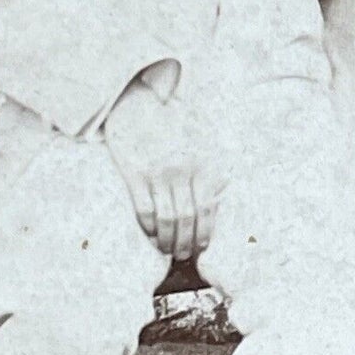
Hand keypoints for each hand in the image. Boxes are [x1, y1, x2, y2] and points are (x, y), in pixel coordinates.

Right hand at [104, 78, 206, 260]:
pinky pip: (143, 209)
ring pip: (167, 218)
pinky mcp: (135, 172)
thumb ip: (212, 167)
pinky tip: (151, 234)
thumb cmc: (173, 121)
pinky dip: (148, 227)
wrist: (138, 100)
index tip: (202, 246)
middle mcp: (183, 170)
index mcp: (203, 163)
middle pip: (187, 218)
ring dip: (168, 240)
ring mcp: (158, 172)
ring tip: (167, 249)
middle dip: (186, 241)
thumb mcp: (202, 139)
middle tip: (183, 254)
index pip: (207, 208)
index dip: (205, 232)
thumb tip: (220, 196)